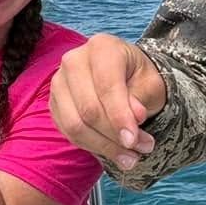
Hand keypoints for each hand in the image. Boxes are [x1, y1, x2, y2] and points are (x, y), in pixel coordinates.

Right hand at [49, 34, 168, 170]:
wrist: (125, 77)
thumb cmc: (140, 78)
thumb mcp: (151, 84)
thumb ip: (141, 98)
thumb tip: (134, 117)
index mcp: (102, 47)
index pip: (107, 86)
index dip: (120, 117)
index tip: (134, 140)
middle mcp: (74, 61)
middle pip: (89, 109)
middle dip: (115, 136)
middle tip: (142, 149)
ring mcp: (59, 82)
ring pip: (75, 125)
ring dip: (104, 146)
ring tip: (130, 157)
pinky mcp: (55, 104)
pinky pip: (69, 133)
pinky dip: (92, 147)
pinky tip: (113, 152)